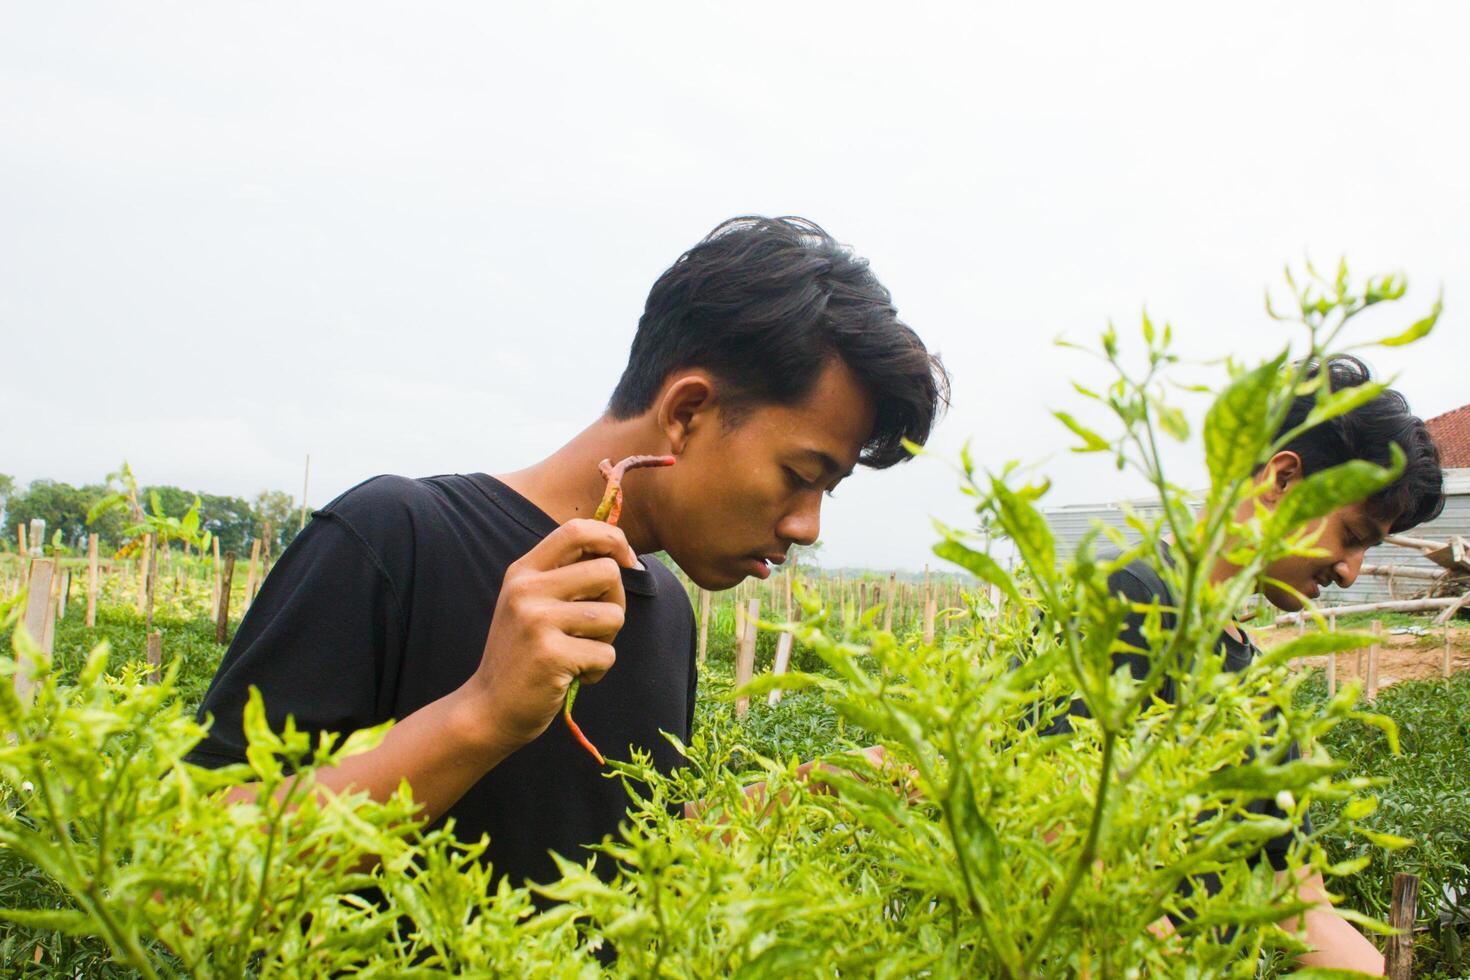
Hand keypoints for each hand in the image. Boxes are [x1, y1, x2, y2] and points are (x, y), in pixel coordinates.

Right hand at [461, 519, 637, 749]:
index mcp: (524, 571)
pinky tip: (571, 676)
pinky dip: (598, 670)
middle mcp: (527, 590)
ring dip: (606, 641)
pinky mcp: (551, 655)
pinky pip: (606, 654)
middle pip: (608, 572)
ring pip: (613, 615)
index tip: (627, 561)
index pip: (576, 530)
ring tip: (578, 654)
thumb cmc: (523, 655)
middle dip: (617, 601)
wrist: (488, 709)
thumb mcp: (532, 604)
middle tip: (596, 628)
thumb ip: (566, 577)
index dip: (613, 540)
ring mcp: (536, 621)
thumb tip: (622, 554)